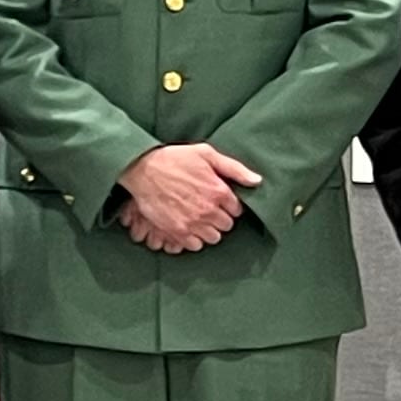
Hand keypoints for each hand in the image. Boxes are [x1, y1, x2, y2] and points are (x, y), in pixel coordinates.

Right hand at [116, 143, 258, 254]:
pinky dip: (193, 239)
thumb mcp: (206, 154)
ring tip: (198, 219)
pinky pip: (195, 245)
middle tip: (207, 209)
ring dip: (208, 230)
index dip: (228, 205)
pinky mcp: (177, 231)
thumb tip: (257, 181)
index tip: (218, 200)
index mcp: (219, 191)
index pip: (237, 210)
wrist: (142, 169)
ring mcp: (193, 222)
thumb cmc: (174, 158)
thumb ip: (235, 168)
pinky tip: (188, 227)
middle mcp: (209, 210)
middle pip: (227, 225)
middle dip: (220, 218)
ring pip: (213, 237)